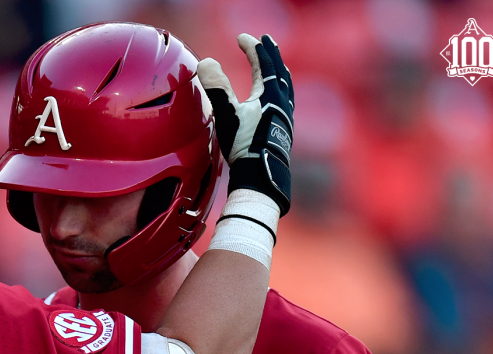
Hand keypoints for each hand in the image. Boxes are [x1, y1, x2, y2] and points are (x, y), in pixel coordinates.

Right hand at [197, 34, 293, 214]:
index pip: (263, 62)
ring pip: (285, 86)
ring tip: (276, 66)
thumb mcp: (226, 114)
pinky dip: (281, 91)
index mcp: (269, 94)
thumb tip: (206, 62)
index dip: (252, 47)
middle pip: (278, 70)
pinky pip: (285, 101)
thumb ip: (216, 87)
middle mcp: (281, 101)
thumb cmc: (244, 145)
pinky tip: (277, 101)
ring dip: (279, 72)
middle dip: (271, 54)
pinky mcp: (283, 130)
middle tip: (266, 41)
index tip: (242, 38)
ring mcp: (285, 116)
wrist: (261, 175)